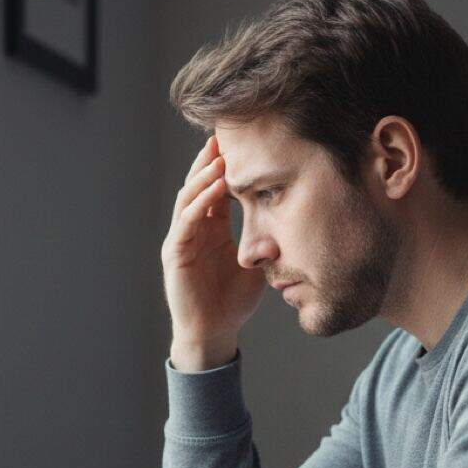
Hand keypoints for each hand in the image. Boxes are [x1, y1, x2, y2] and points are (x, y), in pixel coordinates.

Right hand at [161, 135, 266, 356]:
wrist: (214, 332)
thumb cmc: (234, 301)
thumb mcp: (258, 262)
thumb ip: (267, 238)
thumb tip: (293, 215)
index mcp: (212, 227)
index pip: (217, 187)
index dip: (227, 165)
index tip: (242, 141)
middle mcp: (194, 228)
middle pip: (199, 184)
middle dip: (211, 159)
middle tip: (224, 134)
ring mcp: (182, 238)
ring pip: (190, 197)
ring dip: (205, 176)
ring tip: (221, 156)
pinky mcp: (175, 253)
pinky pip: (186, 221)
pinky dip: (201, 202)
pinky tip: (216, 187)